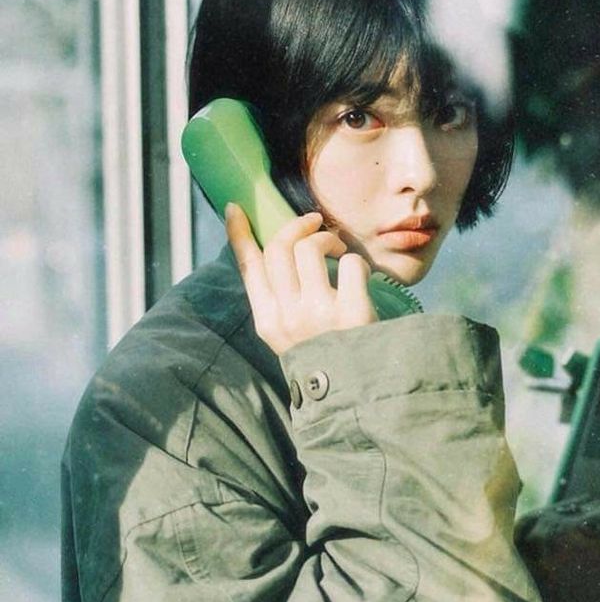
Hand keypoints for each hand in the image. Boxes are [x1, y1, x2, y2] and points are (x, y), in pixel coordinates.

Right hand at [226, 203, 376, 354]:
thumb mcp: (289, 334)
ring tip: (339, 251)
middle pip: (279, 249)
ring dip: (328, 240)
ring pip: (310, 249)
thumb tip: (277, 253)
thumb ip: (280, 299)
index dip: (239, 234)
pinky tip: (362, 279)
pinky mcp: (352, 312)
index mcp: (268, 320)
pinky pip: (351, 264)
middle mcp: (288, 316)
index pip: (249, 267)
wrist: (357, 394)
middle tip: (316, 224)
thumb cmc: (324, 356)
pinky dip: (358, 264)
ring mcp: (318, 314)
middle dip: (298, 226)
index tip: (236, 208)